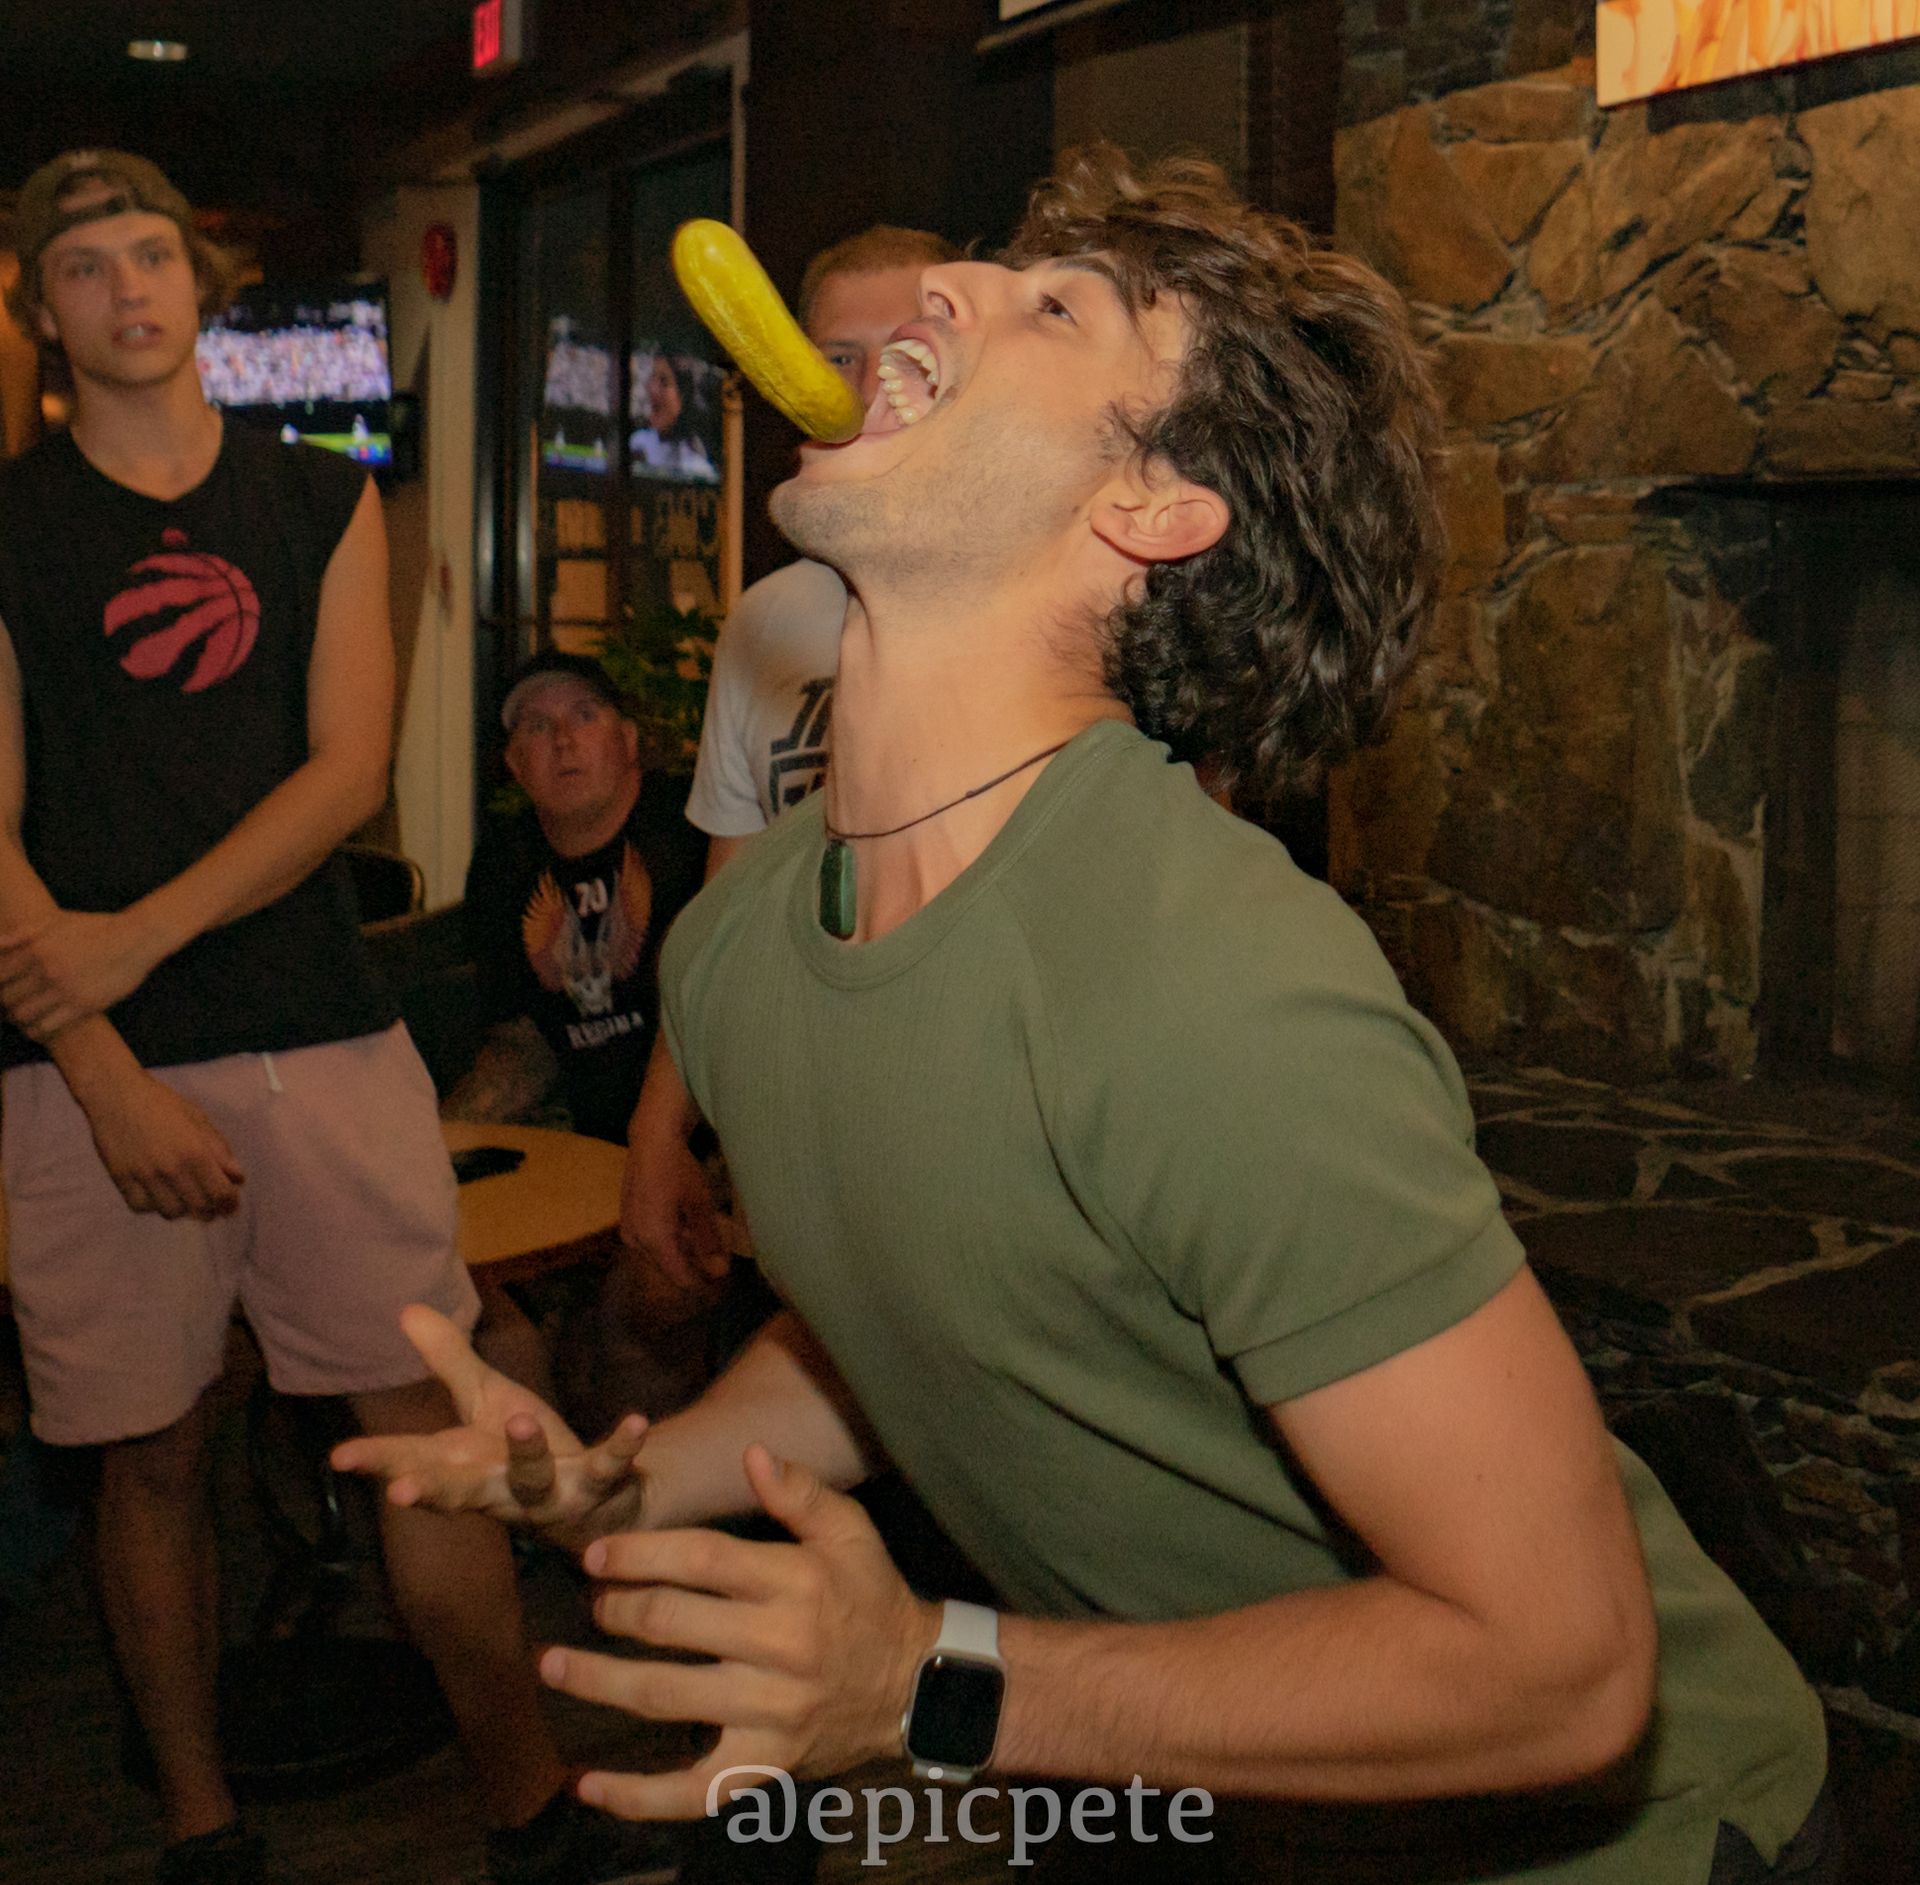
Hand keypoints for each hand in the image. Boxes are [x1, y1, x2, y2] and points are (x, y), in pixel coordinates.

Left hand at [0, 908, 162, 1039]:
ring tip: (23, 1018)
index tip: (4, 989)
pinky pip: (46, 1027)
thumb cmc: (97, 928)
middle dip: (5, 1003)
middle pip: (6, 997)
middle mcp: (46, 970)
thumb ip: (23, 933)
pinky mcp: (83, 1005)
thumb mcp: (57, 921)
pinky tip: (37, 1029)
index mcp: (35, 949)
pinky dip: (36, 1031)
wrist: (137, 938)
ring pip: (22, 1015)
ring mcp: (64, 989)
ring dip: (18, 1019)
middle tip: (11, 1006)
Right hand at [81, 1063, 244, 1218]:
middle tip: (213, 1207)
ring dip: (183, 1209)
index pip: (220, 1193)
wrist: (115, 1094)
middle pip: (198, 1207)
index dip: (229, 1203)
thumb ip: (220, 1150)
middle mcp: (170, 1169)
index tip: (231, 1204)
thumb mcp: (199, 1119)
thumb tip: (237, 1178)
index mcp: (195, 1152)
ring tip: (187, 1199)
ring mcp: (144, 1176)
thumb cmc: (162, 1103)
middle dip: (210, 1210)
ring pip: (170, 1212)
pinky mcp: (121, 1179)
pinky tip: (159, 1194)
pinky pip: (141, 1207)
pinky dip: (154, 1205)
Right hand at [330, 1304, 650, 1550]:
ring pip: (531, 1482)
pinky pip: (609, 1469)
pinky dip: (621, 1448)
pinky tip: (635, 1422)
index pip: (411, 1462)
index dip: (377, 1461)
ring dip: (525, 1456)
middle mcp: (498, 1489)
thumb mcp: (487, 1399)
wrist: (601, 1499)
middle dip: (429, 1490)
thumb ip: (449, 1361)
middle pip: (457, 1490)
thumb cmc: (527, 1450)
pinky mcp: (597, 1491)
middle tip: (401, 1490)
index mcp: (464, 1465)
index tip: (338, 1458)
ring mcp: (548, 1496)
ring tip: (520, 1418)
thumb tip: (405, 1309)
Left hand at [541, 1446, 939, 1819]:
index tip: (596, 1555)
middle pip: (673, 1623)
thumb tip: (751, 1454)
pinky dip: (636, 1797)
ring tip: (552, 1665)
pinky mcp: (765, 1767)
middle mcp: (780, 1647)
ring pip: (665, 1698)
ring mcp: (770, 1714)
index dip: (643, 1554)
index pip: (703, 1560)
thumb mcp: (850, 1532)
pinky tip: (589, 1785)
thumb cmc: (870, 1595)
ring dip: (599, 1681)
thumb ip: (800, 1491)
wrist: (915, 1685)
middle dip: (616, 1609)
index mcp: (795, 1583)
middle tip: (589, 1603)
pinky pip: (692, 1790)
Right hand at [619, 1131, 731, 1304]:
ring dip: (682, 1249)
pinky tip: (685, 1222)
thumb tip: (720, 1272)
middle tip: (718, 1255)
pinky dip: (670, 1236)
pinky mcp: (627, 1218)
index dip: (702, 1282)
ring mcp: (628, 1229)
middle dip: (693, 1264)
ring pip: (660, 1253)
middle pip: (668, 1266)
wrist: (651, 1139)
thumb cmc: (679, 1169)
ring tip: (706, 1236)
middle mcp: (636, 1240)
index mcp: (654, 1240)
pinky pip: (651, 1239)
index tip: (721, 1280)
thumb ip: (708, 1240)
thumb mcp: (700, 1204)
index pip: (679, 1277)